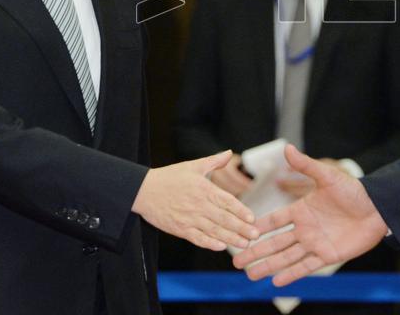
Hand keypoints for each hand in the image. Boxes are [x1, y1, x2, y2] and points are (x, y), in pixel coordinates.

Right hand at [134, 150, 259, 250]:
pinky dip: (210, 243)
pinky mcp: (179, 229)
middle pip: (224, 218)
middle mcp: (199, 205)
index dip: (241, 211)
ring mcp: (189, 218)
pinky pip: (198, 238)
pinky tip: (221, 247)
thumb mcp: (192, 166)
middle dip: (241, 228)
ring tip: (244, 244)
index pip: (227, 201)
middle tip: (255, 235)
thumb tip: (229, 153)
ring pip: (214, 231)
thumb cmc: (169, 177)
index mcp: (204, 189)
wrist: (143, 190)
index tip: (252, 218)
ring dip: (231, 238)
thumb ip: (213, 161)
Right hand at [232, 145, 387, 284]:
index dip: (258, 227)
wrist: (377, 208)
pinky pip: (306, 266)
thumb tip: (287, 147)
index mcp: (301, 210)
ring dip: (268, 266)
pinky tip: (276, 281)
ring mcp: (315, 243)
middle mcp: (304, 228)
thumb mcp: (328, 176)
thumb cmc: (353, 190)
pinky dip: (291, 274)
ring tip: (250, 275)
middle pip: (275, 243)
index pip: (274, 221)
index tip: (240, 232)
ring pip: (286, 257)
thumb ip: (306, 165)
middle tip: (237, 261)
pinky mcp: (327, 255)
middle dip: (256, 252)